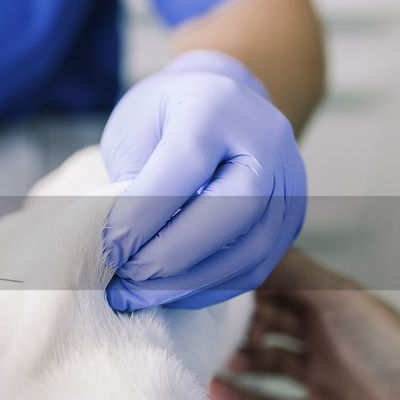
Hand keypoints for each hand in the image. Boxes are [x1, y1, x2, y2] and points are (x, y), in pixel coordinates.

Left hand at [100, 50, 306, 311]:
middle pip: (236, 208)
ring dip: (188, 283)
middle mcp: (265, 141)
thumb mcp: (136, 127)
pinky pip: (254, 268)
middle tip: (124, 279)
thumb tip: (121, 248)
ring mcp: (288, 183)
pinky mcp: (290, 220)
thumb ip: (134, 180)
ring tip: (138, 295)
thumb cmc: (166, 117)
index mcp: (217, 106)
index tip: (109, 248)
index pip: (187, 164)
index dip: (145, 213)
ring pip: (250, 249)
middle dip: (173, 255)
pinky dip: (207, 289)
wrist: (221, 104)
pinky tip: (169, 294)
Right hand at [209, 250, 399, 399]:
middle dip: (236, 324)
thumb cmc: (396, 354)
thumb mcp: (339, 299)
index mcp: (330, 303)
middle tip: (204, 325)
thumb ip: (292, 271)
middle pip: (267, 325)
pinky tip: (215, 390)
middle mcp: (324, 337)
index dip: (244, 283)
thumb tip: (247, 242)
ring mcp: (321, 377)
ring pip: (266, 364)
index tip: (207, 280)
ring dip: (237, 360)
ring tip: (211, 357)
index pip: (277, 285)